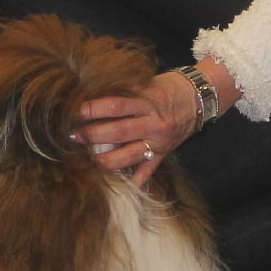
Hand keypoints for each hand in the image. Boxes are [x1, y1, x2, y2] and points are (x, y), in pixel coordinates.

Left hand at [73, 71, 200, 187]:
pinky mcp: (162, 155)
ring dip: (105, 160)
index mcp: (148, 102)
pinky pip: (146, 172)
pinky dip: (131, 181)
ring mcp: (158, 142)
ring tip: (86, 160)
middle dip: (92, 135)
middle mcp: (154, 124)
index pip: (117, 106)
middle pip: (119, 132)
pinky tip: (115, 187)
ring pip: (128, 156)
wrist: (198, 98)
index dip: (95, 109)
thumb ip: (122, 92)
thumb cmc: (165, 88)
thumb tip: (89, 96)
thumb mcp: (145, 84)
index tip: (76, 111)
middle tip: (72, 135)